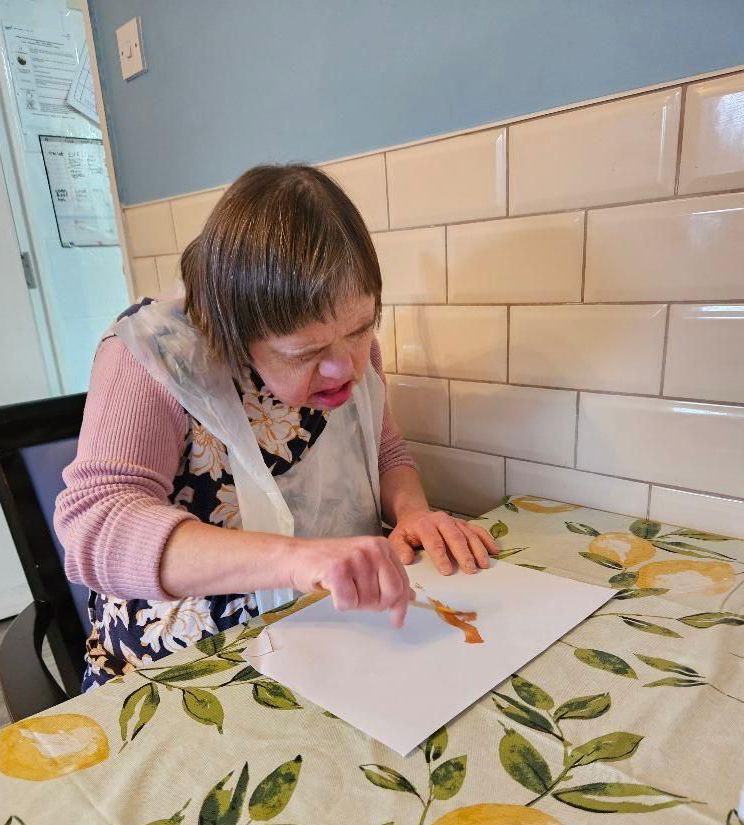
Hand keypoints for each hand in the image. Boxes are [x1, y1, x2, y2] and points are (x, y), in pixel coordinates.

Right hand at [288, 536, 413, 627]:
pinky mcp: (337, 569)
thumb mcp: (365, 566)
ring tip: (342, 588)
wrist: (296, 557)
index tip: (397, 621)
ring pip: (368, 601)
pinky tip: (332, 590)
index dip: (400, 606)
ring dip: (354, 603)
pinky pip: (348, 602)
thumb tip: (409, 596)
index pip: (402, 582)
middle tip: (359, 600)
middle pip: (390, 594)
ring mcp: (355, 557)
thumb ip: (386, 578)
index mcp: (382, 546)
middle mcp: (372, 548)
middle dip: (375, 605)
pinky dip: (340, 603)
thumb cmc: (331, 564)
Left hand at [387, 510, 498, 574]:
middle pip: (455, 536)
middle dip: (463, 554)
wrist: (416, 515)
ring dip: (478, 549)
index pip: (434, 541)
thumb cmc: (408, 532)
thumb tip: (407, 559)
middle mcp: (442, 521)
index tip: (446, 571)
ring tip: (484, 564)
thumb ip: (400, 549)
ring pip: (469, 533)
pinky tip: (494, 551)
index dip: (440, 556)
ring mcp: (455, 521)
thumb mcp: (397, 538)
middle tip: (470, 570)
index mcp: (424, 525)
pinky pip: (478, 530)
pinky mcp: (464, 523)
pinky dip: (487, 539)